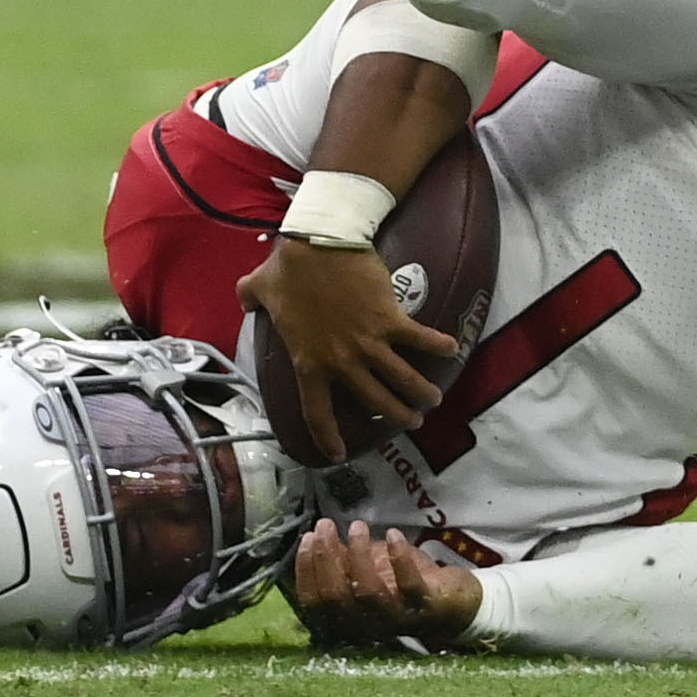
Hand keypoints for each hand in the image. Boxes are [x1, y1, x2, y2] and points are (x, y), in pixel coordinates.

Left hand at [238, 240, 459, 463]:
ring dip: (420, 392)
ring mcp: (369, 343)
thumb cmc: (290, 267)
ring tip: (434, 399)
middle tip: (412, 422)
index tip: (338, 453)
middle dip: (397, 416)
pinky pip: (419, 338)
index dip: (328, 437)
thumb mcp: (260, 287)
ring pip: (401, 378)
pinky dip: (437, 345)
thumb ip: (250, 297)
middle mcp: (341, 361)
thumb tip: (244, 297)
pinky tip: (452, 349)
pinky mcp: (390, 319)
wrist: (320, 242)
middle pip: (374, 401)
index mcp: (308, 362)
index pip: (317, 412)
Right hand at [290, 518, 482, 649]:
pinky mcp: (425, 606)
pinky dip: (399, 558)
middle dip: (325, 559)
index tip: (308, 538)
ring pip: (368, 592)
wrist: (455, 604)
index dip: (307, 572)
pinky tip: (392, 535)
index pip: (316, 604)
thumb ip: (345, 562)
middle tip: (325, 526)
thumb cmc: (405, 586)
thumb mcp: (371, 571)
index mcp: (349, 620)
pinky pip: (409, 584)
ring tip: (357, 526)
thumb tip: (316, 539)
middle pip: (336, 598)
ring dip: (358, 555)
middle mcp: (368, 626)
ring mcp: (397, 618)